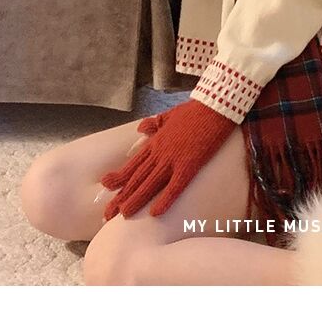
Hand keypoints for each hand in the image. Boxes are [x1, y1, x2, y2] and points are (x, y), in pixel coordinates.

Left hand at [99, 99, 234, 218]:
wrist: (215, 105)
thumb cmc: (195, 110)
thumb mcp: (170, 114)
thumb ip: (154, 123)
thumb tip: (140, 129)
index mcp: (155, 141)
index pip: (133, 164)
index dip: (119, 178)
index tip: (106, 188)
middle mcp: (160, 152)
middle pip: (137, 178)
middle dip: (121, 196)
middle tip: (107, 213)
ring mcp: (173, 159)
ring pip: (150, 184)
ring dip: (136, 200)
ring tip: (123, 215)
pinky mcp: (189, 164)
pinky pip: (175, 187)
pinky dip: (164, 200)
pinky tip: (155, 213)